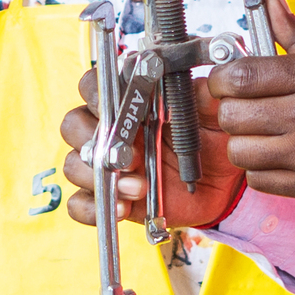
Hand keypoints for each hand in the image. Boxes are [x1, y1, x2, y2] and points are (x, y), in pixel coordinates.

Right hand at [56, 76, 249, 231]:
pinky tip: (122, 208)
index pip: (92, 86)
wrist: (222, 183)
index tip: (114, 106)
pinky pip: (79, 203)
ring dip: (99, 176)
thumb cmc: (212, 140)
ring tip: (137, 187)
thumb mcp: (213, 114)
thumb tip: (194, 86)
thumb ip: (203, 97)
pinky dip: (92, 208)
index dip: (96, 94)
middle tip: (130, 156)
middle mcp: (109, 129)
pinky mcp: (108, 195)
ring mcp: (105, 164)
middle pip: (73, 125)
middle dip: (95, 140)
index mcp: (128, 100)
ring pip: (73, 164)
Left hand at [186, 0, 294, 214]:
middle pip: (232, 115)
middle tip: (246, 106)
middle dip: (230, 110)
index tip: (226, 80)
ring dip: (245, 142)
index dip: (220, 78)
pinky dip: (263, 169)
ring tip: (266, 133)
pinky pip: (261, 181)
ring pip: (240, 152)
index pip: (239, 76)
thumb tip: (269, 2)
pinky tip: (282, 157)